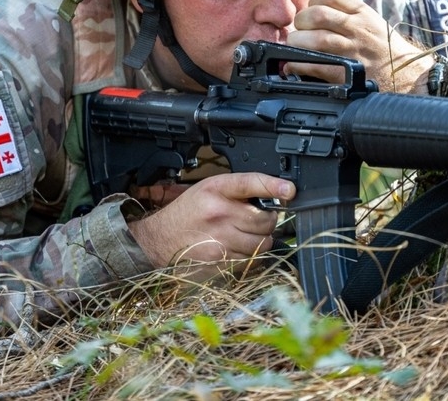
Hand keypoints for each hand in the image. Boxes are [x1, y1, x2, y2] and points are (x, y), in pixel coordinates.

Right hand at [127, 173, 294, 279]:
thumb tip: (274, 197)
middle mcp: (218, 214)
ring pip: (262, 244)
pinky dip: (249, 257)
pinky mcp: (220, 264)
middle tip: (257, 220)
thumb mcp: (208, 190)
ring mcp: (219, 241)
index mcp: (215, 190)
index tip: (289, 190)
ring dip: (261, 241)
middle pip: (265, 221)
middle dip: (268, 221)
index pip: (250, 183)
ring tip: (245, 236)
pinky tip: (236, 249)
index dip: (272, 186)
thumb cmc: (187, 213)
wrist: (158, 241)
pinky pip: (250, 261)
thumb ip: (238, 191)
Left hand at [286, 0, 434, 92]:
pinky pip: (315, 64)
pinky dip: (298, 64)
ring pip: (315, 39)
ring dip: (298, 43)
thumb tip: (317, 10)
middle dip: (302, 21)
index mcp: (363, 13)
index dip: (314, 0)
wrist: (409, 76)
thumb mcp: (374, 22)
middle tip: (301, 29)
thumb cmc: (387, 50)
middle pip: (318, 15)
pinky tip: (294, 64)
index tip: (311, 8)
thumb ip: (349, 14)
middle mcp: (357, 29)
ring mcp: (352, 51)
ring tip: (297, 46)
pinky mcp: (346, 73)